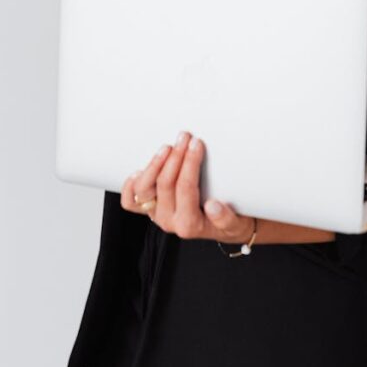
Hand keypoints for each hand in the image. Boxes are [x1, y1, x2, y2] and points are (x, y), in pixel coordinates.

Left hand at [120, 129, 254, 245]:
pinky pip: (130, 201)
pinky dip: (131, 185)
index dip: (190, 162)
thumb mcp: (236, 223)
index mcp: (189, 224)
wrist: (223, 228)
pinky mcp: (150, 210)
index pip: (186, 187)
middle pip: (165, 184)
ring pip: (144, 190)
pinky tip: (141, 168)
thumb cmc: (230, 221)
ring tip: (168, 147)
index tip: (197, 144)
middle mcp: (169, 221)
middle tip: (185, 138)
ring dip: (155, 164)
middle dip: (176, 156)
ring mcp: (156, 215)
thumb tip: (213, 206)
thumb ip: (226, 218)